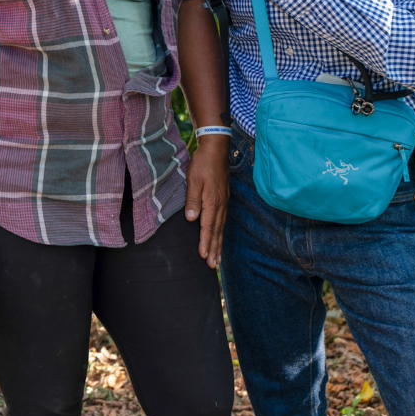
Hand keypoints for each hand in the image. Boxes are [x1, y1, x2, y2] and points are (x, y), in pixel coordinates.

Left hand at [184, 134, 229, 267]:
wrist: (216, 149)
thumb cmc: (202, 163)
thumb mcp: (193, 179)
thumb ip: (193, 200)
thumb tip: (191, 219)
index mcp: (212, 201)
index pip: (208, 227)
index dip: (205, 243)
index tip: (203, 257)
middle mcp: (220, 204)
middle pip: (217, 231)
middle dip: (214, 249)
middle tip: (212, 266)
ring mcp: (223, 202)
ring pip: (221, 227)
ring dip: (219, 244)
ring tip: (217, 259)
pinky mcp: (223, 199)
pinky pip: (222, 220)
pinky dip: (220, 233)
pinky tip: (219, 238)